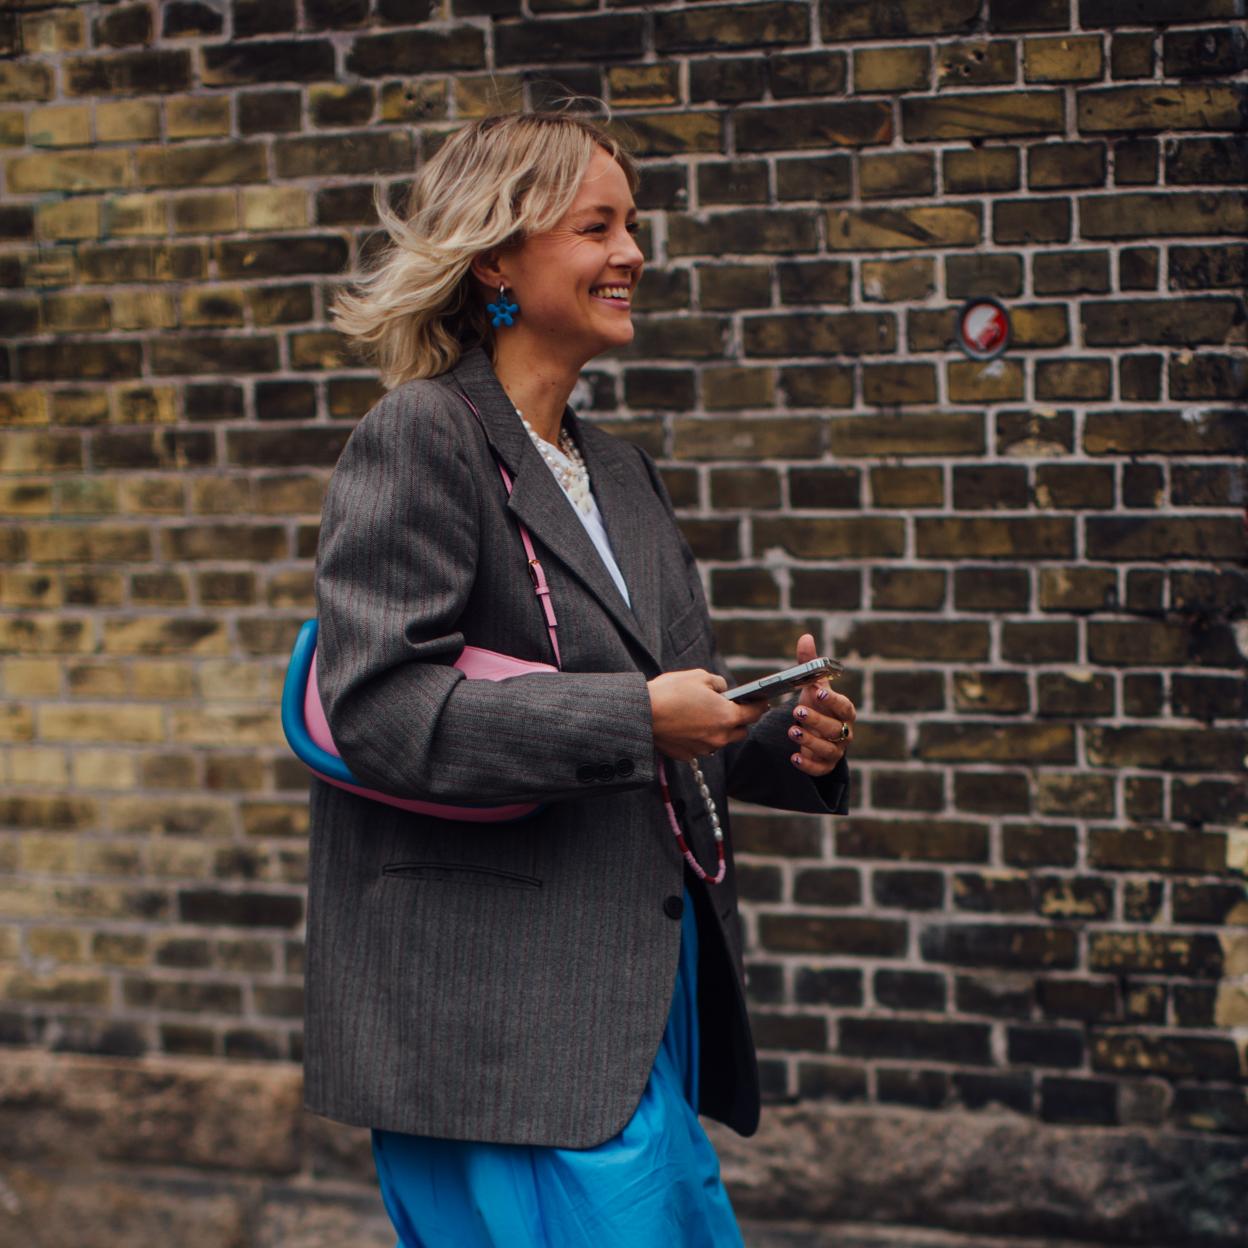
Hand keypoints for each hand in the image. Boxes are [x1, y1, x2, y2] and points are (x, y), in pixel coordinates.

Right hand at [647, 668, 766, 762]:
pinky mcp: (688, 755)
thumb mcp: (699, 676)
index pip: (754, 713)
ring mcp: (703, 749)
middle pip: (740, 731)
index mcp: (727, 716)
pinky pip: (701, 747)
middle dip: (739, 720)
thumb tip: (723, 690)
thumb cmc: (671, 691)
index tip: (762, 701)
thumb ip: (718, 683)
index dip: (760, 705)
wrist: (643, 713)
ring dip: (718, 730)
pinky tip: (687, 725)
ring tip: (705, 715)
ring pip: (720, 740)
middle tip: (731, 708)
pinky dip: (699, 738)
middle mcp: (719, 737)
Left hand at [786, 633, 855, 776]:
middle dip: (816, 720)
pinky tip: (794, 757)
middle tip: (797, 712)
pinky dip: (808, 764)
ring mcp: (836, 749)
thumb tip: (805, 638)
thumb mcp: (813, 685)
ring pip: (828, 749)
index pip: (844, 706)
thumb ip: (809, 663)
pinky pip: (820, 768)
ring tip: (792, 731)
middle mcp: (844, 731)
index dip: (833, 700)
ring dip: (810, 741)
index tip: (818, 691)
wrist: (816, 731)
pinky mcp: (825, 764)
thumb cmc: (817, 704)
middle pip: (835, 728)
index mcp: (844, 710)